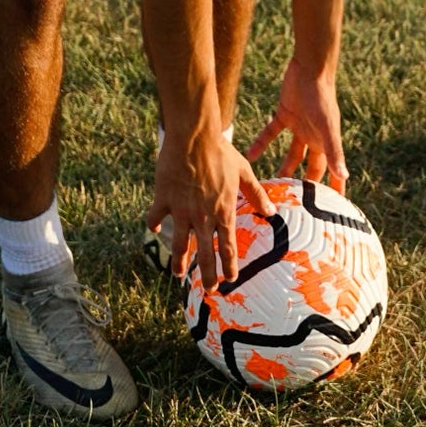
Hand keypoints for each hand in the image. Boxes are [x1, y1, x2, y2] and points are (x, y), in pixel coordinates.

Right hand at [147, 128, 271, 289]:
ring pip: (179, 244)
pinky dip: (153, 224)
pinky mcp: (164, 199)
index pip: (228, 247)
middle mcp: (202, 216)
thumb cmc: (221, 152)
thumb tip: (272, 211)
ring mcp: (181, 210)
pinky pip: (156, 217)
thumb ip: (257, 193)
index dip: (229, 265)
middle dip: (207, 274)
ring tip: (177, 274)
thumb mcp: (243, 172)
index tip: (230, 280)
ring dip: (179, 261)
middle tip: (209, 289)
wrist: (194, 137)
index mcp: (223, 211)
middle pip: (205, 253)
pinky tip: (153, 230)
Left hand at [248, 58, 347, 192]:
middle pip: (310, 166)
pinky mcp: (284, 114)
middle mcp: (313, 136)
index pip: (331, 171)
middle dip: (305, 184)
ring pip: (291, 154)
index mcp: (325, 141)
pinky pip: (271, 133)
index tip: (333, 210)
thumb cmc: (322, 96)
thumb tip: (345, 176)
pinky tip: (249, 155)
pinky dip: (261, 143)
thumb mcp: (328, 127)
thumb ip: (334, 152)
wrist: (310, 68)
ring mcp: (299, 126)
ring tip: (272, 186)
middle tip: (297, 204)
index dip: (333, 188)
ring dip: (283, 168)